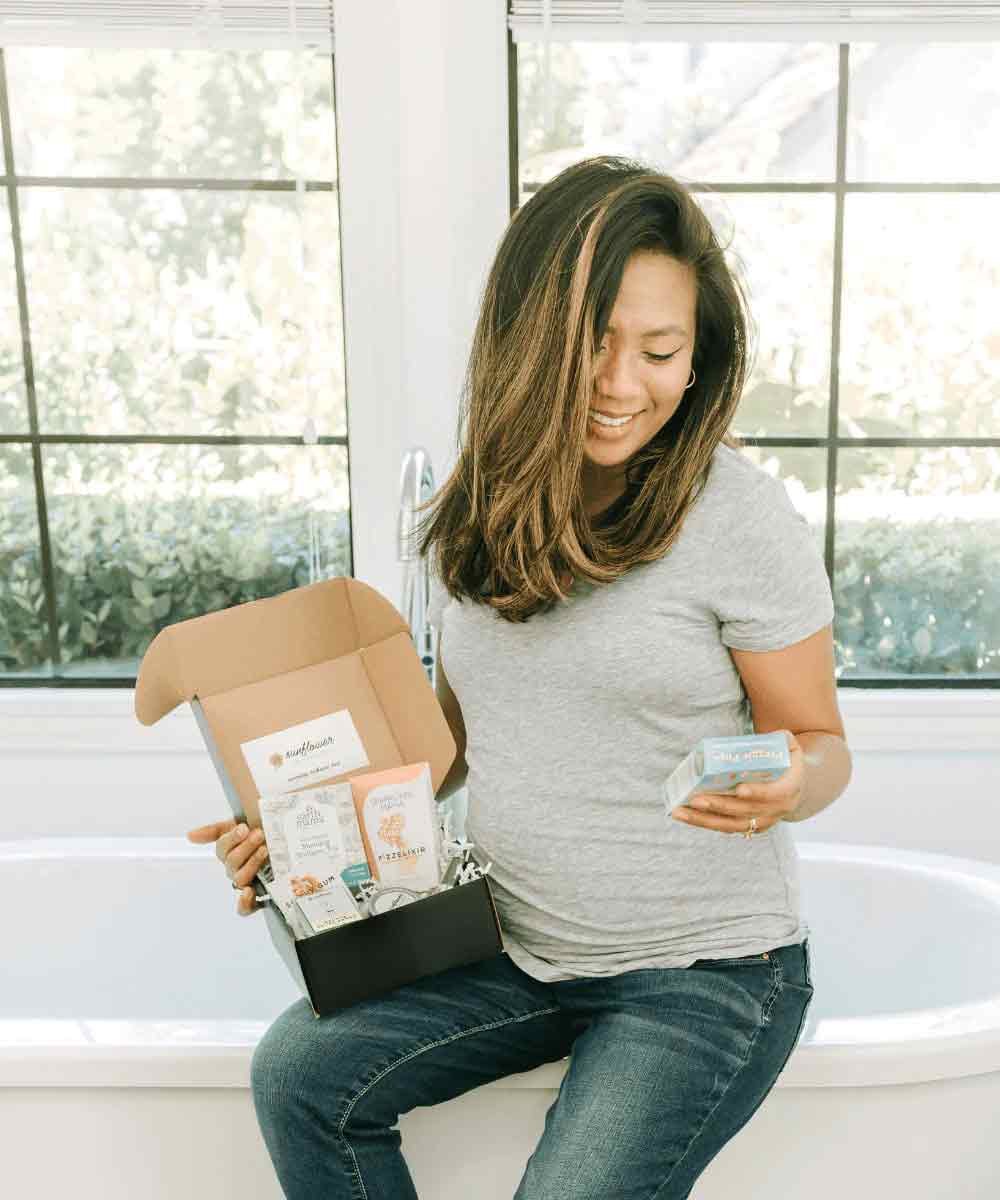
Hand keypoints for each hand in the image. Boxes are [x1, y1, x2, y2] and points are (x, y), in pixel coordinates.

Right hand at [186, 817, 268, 915]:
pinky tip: (249, 893)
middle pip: (232, 862)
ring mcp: (246, 882)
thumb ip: (214, 830)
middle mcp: (234, 869)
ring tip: (264, 850)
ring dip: (251, 864)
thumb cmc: (261, 830)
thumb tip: (189, 836)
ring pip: (240, 879)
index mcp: (228, 852)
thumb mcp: (239, 822)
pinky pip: (246, 908)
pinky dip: (244, 903)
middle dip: (246, 847)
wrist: (283, 836)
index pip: (222, 848)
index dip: (231, 839)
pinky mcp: (258, 896)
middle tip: (259, 834)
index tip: (244, 827)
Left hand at [670, 730, 804, 834]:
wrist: (796, 790)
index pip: (772, 794)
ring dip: (703, 820)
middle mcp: (774, 812)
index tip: (739, 789)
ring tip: (680, 811)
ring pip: (730, 825)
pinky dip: (704, 822)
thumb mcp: (791, 749)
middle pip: (744, 811)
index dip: (757, 793)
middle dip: (719, 806)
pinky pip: (725, 827)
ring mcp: (761, 822)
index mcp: (787, 791)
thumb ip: (783, 739)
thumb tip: (775, 734)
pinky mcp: (748, 828)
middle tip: (696, 799)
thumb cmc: (787, 764)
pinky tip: (685, 815)